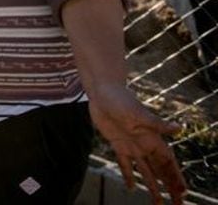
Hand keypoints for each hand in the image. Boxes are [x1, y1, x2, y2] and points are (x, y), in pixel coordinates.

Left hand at [88, 83, 185, 204]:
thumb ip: (157, 124)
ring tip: (158, 202)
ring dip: (152, 186)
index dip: (176, 176)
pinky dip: (128, 175)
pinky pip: (124, 164)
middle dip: (169, 186)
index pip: (168, 162)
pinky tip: (131, 188)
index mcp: (152, 138)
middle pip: (160, 169)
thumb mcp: (138, 113)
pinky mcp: (117, 144)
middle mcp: (144, 144)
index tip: (183, 192)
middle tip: (178, 204)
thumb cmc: (122, 99)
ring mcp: (131, 145)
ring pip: (145, 170)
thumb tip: (179, 129)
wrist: (103, 92)